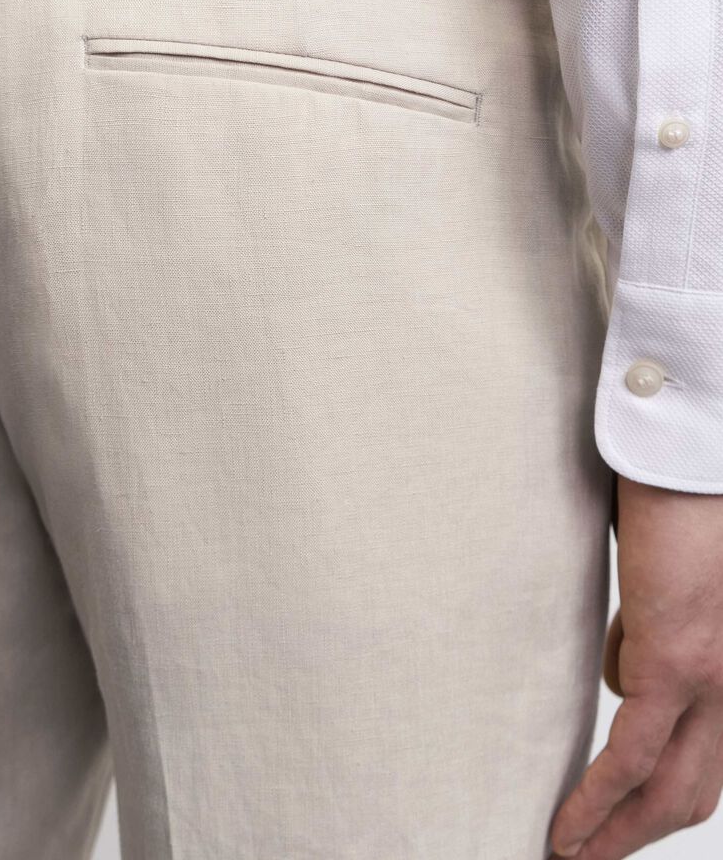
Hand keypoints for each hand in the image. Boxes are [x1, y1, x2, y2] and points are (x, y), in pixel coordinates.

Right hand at [550, 474, 722, 858]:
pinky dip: (597, 802)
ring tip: (570, 851)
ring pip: (671, 788)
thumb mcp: (668, 584)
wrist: (686, 454)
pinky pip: (631, 753)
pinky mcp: (676, 660)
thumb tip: (623, 675)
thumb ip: (652, 635)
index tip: (617, 821)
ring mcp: (716, 677)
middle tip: (589, 857)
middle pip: (695, 790)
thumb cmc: (676, 503)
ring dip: (617, 832)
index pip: (706, 759)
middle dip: (638, 835)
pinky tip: (566, 828)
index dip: (661, 800)